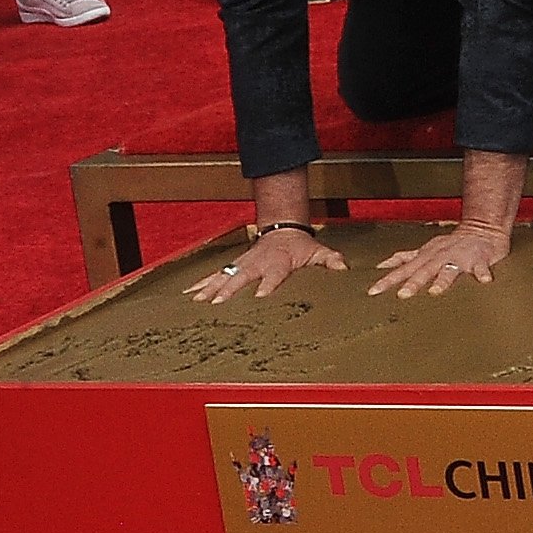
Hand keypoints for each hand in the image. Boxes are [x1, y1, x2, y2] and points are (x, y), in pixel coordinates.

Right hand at [187, 227, 343, 302]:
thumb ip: (330, 260)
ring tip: (197, 301)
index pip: (273, 275)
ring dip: (210, 288)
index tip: (260, 296)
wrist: (283, 229)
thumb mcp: (317, 251)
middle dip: (229, 290)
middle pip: (241, 277)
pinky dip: (202, 283)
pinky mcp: (234, 266)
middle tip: (217, 303)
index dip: (267, 285)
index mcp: (278, 262)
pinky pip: (216, 274)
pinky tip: (189, 294)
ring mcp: (243, 264)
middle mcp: (256, 263)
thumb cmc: (300, 246)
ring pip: (224, 276)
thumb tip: (343, 268)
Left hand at [371, 222, 511, 299]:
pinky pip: (481, 268)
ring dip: (442, 280)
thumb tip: (382, 265)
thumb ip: (405, 258)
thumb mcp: (424, 249)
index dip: (388, 280)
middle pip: (424, 271)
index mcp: (426, 256)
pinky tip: (485, 280)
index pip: (403, 269)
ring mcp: (460, 258)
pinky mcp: (479, 261)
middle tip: (402, 295)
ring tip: (436, 291)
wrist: (482, 230)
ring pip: (449, 270)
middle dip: (413, 283)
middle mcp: (440, 257)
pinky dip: (482, 273)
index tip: (373, 291)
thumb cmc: (451, 244)